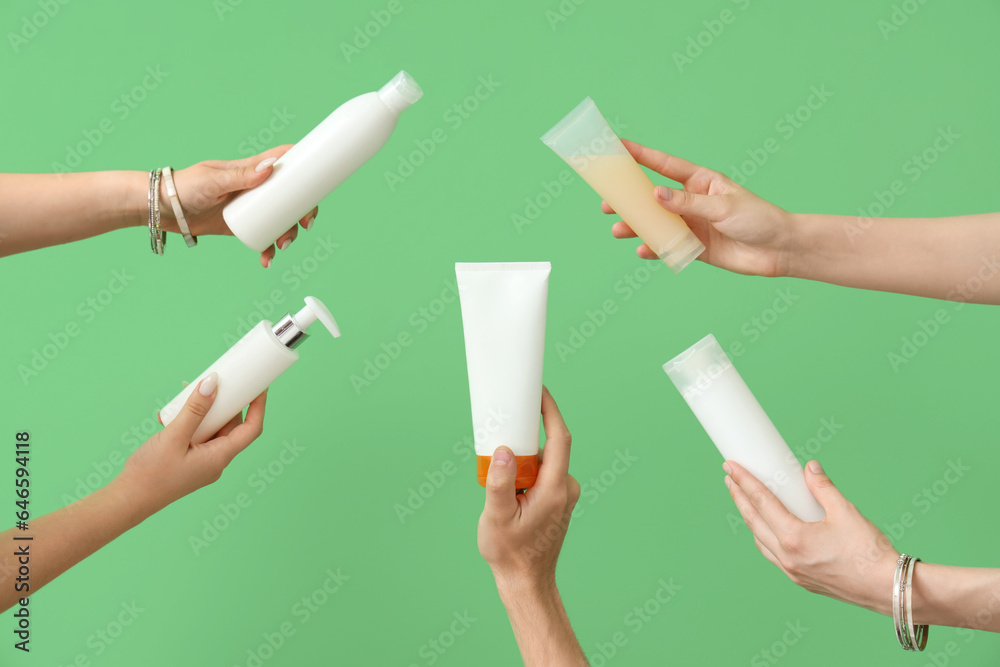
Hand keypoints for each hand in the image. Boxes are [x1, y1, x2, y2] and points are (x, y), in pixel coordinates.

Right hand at [117, 372, 265, 512]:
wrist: (128, 501)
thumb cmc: (151, 474)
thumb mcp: (173, 437)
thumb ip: (194, 410)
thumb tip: (212, 383)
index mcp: (220, 457)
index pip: (251, 429)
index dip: (258, 406)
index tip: (258, 386)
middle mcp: (216, 461)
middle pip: (231, 426)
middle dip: (225, 403)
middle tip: (216, 382)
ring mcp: (203, 462)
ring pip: (212, 429)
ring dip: (203, 411)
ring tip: (186, 392)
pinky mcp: (189, 461)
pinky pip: (197, 436)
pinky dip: (188, 423)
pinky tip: (169, 414)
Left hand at [159, 146, 318, 267]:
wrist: (161, 208)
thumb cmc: (184, 186)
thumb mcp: (214, 180)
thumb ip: (241, 175)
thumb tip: (271, 168)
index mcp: (252, 169)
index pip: (284, 160)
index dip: (304, 167)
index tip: (317, 181)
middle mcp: (255, 187)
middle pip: (291, 195)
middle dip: (303, 211)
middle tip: (304, 225)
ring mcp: (250, 207)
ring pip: (281, 218)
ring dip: (288, 233)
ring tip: (282, 245)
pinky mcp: (242, 226)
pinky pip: (263, 236)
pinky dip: (268, 248)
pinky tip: (266, 258)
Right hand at [478, 387, 580, 593]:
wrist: (526, 582)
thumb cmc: (511, 553)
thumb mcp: (497, 517)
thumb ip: (500, 481)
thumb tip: (503, 450)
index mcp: (555, 489)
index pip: (560, 438)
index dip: (551, 410)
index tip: (539, 391)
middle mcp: (566, 488)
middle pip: (548, 447)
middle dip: (525, 438)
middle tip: (501, 438)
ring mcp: (564, 495)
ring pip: (543, 462)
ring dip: (522, 461)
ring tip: (500, 483)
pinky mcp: (558, 500)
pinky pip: (543, 474)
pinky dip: (526, 473)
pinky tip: (509, 493)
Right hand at [604, 140, 796, 277]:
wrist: (778, 251)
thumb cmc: (758, 219)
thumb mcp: (723, 207)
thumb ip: (688, 203)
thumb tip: (655, 194)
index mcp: (700, 181)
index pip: (664, 165)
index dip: (640, 156)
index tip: (616, 147)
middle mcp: (691, 201)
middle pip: (652, 197)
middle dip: (629, 199)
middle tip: (606, 202)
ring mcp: (691, 224)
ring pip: (655, 223)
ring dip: (636, 226)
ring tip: (619, 230)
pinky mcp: (693, 247)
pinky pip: (667, 246)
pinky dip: (654, 248)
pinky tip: (644, 250)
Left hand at [724, 459, 898, 614]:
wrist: (888, 588)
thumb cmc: (869, 552)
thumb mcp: (846, 511)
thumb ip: (822, 487)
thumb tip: (809, 468)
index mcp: (794, 538)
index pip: (761, 502)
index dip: (744, 482)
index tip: (730, 467)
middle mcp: (787, 557)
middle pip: (753, 521)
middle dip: (739, 498)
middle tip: (730, 479)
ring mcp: (792, 571)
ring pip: (760, 541)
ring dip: (750, 520)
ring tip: (745, 501)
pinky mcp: (801, 580)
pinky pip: (773, 556)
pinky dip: (764, 538)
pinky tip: (768, 530)